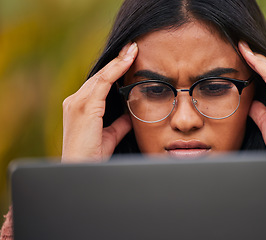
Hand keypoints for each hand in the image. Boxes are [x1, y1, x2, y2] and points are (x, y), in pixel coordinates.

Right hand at [62, 42, 137, 162]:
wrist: (82, 170)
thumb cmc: (93, 155)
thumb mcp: (110, 135)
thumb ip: (119, 123)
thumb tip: (131, 114)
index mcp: (79, 107)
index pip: (99, 83)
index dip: (114, 70)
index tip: (129, 56)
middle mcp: (75, 101)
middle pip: (100, 76)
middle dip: (117, 61)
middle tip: (132, 47)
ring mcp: (77, 102)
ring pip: (101, 76)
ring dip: (118, 61)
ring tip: (133, 48)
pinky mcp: (84, 107)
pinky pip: (102, 83)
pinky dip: (116, 70)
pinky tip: (128, 59)